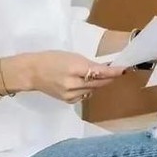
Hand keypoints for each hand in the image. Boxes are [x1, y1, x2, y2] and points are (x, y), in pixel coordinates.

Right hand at [5, 51, 125, 103]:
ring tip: (94, 76)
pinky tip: (82, 84)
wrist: (32, 72)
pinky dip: (88, 90)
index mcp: (74, 67)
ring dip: (98, 84)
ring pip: (93, 90)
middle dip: (108, 78)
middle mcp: (73, 83)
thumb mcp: (71, 56)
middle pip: (98, 83)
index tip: (124, 70)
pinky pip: (84, 96)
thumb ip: (89, 64)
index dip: (113, 72)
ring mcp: (70, 94)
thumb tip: (106, 70)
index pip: (99, 72)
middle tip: (117, 72)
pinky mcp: (68, 101)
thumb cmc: (51, 59)